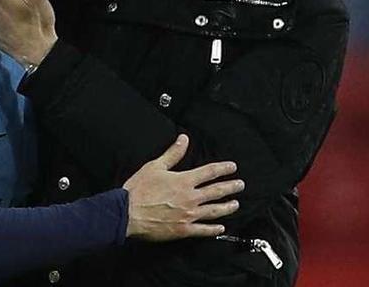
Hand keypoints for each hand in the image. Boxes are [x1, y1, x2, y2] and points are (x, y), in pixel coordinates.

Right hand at [123, 135, 243, 241]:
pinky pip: (203, 230)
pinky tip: (221, 228)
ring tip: (236, 204)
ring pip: (214, 211)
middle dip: (231, 187)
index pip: (209, 172)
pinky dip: (214, 229)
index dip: (223, 169)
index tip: (233, 167)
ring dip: (227, 207)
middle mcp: (190, 198)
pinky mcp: (183, 230)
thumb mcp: (155, 166)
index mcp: (184, 181)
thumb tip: (184, 139)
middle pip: (216, 191)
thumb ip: (172, 154)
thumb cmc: (138, 189)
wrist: (127, 213)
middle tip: (241, 185)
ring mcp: (188, 215)